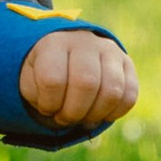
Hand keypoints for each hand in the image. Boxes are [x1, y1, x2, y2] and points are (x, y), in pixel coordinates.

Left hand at [21, 29, 137, 130]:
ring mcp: (109, 50)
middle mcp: (85, 42)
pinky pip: (129, 96)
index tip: (47, 108)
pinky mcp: (127, 63)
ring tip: (83, 118)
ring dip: (95, 115)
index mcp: (54, 43)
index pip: (53, 80)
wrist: (66, 49)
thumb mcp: (30, 80)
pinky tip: (99, 114)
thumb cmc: (45, 70)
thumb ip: (39, 95)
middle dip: (74, 113)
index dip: (49, 104)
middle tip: (65, 118)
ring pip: (112, 92)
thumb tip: (64, 114)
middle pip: (86, 84)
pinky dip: (115, 113)